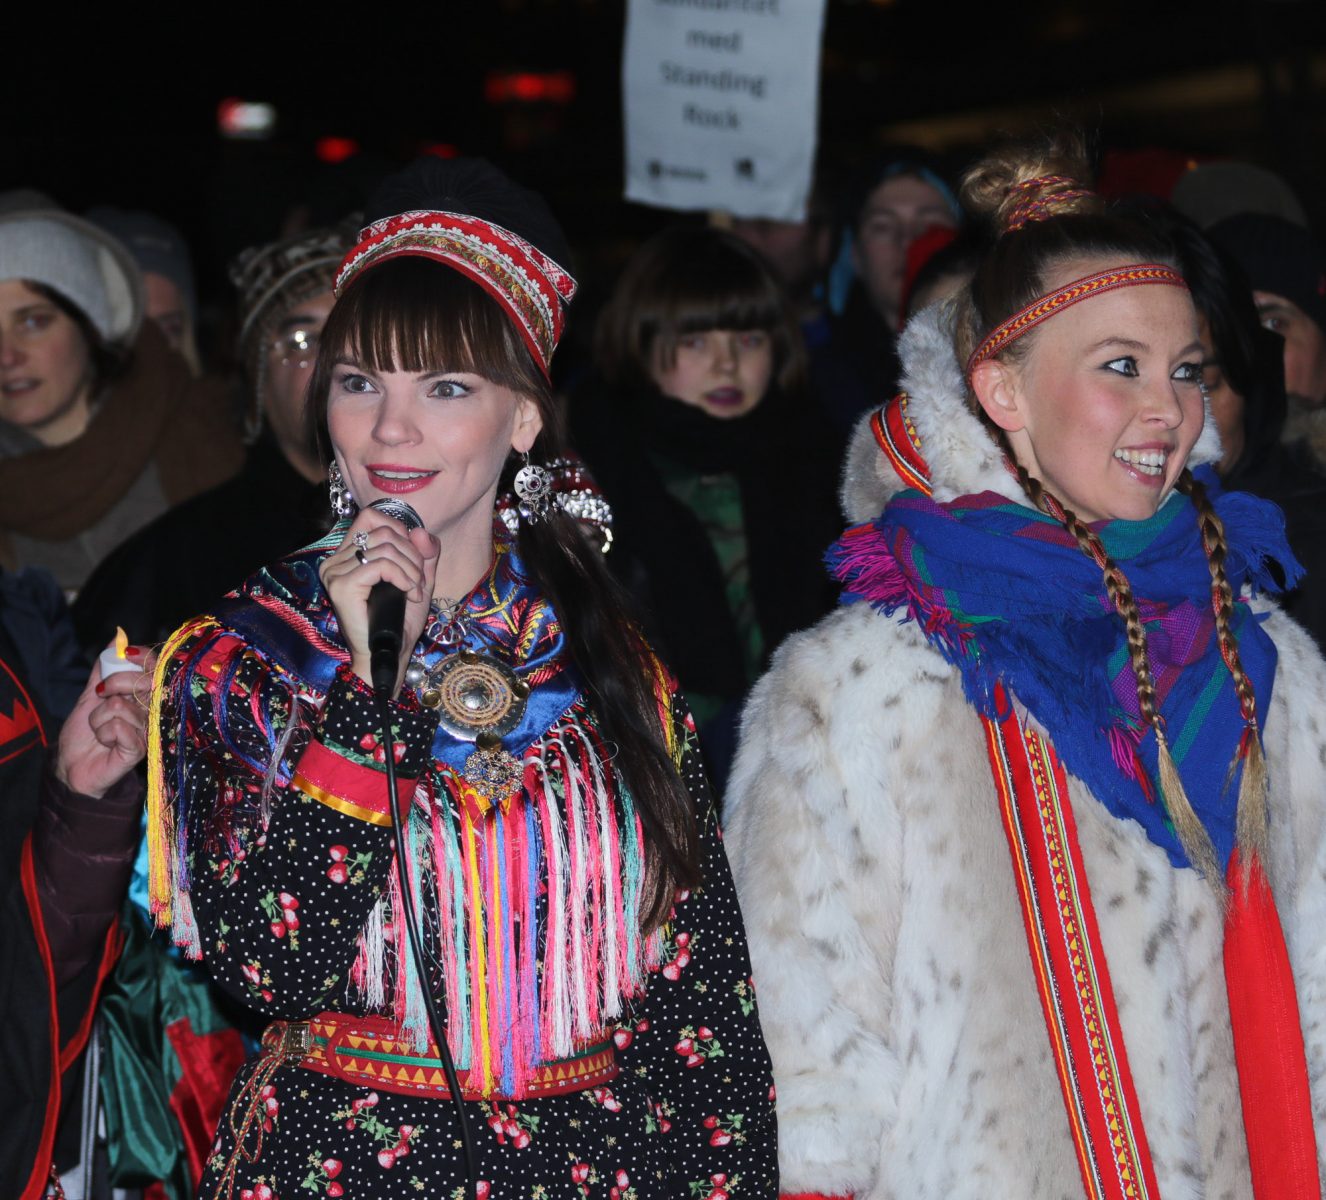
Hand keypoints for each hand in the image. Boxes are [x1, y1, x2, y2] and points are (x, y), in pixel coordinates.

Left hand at [55, 645, 156, 798]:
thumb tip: (117, 638)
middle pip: (142, 682)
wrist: (71, 766)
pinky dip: (103, 733)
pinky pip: (118, 727)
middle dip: (113, 684)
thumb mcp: (90, 696)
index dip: (142, 657)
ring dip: (99, 718)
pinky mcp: (140, 748)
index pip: (156, 668)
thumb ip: (104, 669)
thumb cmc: (84, 733)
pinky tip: (106, 743)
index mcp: (144, 695)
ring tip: (100, 730)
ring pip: (121, 706)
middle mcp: (152, 711)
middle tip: (100, 697)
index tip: (125, 655)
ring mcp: (148, 730)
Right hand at [319, 509, 440, 696]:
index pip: (370, 517)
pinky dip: (404, 577)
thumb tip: (421, 531)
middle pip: (383, 531)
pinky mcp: (342, 586)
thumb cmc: (399, 620)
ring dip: (411, 569)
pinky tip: (409, 594)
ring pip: (385, 547)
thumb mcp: (418, 580)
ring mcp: (335, 572)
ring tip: (414, 591)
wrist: (388, 655)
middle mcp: (335, 560)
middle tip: (418, 582)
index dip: (399, 530)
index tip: (413, 559)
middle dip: (412, 555)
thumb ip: (424, 553)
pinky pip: (381, 565)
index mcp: (347, 555)